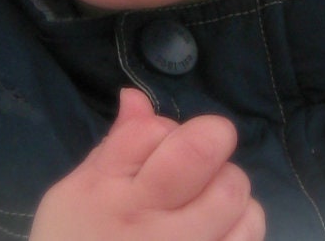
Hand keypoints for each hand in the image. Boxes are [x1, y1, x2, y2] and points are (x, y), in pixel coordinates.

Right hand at [30, 88, 265, 240]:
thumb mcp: (75, 195)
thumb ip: (114, 146)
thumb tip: (136, 97)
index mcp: (112, 197)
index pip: (158, 130)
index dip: (164, 133)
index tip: (153, 157)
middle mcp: (152, 227)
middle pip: (206, 154)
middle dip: (208, 148)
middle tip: (193, 171)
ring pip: (239, 196)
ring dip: (229, 194)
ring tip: (206, 208)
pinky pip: (249, 237)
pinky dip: (240, 229)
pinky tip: (216, 234)